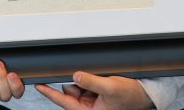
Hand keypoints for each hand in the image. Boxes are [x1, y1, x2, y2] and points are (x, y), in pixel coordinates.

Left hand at [35, 72, 152, 109]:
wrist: (145, 95)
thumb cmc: (130, 97)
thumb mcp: (110, 88)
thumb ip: (91, 81)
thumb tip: (75, 75)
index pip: (63, 101)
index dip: (50, 92)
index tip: (38, 85)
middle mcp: (88, 107)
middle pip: (70, 91)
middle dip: (75, 82)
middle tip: (87, 76)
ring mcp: (92, 100)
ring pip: (78, 85)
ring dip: (85, 80)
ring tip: (101, 79)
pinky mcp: (97, 93)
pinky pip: (87, 83)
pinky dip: (90, 78)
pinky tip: (101, 78)